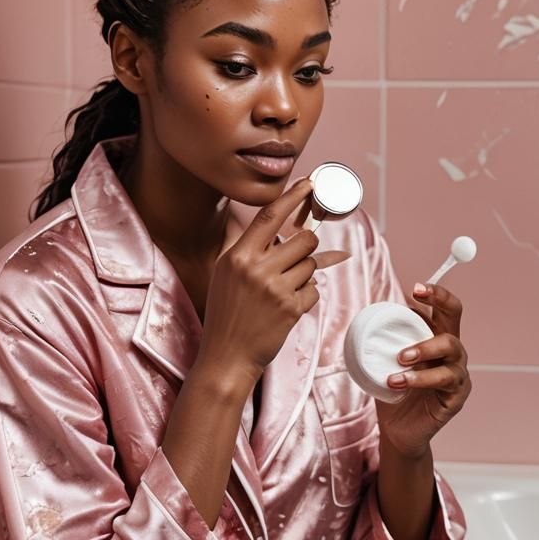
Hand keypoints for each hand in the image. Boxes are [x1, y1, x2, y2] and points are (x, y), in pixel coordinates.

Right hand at [199, 178, 349, 389]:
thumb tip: (271, 222)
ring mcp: (275, 289)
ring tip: (283, 290)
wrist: (227, 356)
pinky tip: (286, 308)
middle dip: (306, 247)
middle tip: (295, 260)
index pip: (269, 215)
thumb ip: (246, 247)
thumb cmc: (226, 313)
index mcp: (237, 256)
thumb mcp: (225, 273)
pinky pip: (314, 289)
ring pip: (311, 264)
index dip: (292, 196)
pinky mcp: (291, 309)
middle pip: (304, 240)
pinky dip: (306, 296)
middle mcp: (256, 269)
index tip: (309, 183)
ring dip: (304, 274)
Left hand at [375, 283, 470, 457]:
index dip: (436, 294)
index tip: (416, 288)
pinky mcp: (457, 396)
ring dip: (423, 349)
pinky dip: (420, 379)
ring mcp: (457, 373)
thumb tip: (366, 319)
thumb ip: (383, 341)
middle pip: (454, 319)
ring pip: (451, 348)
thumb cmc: (394, 392)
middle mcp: (452, 352)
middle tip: (410, 309)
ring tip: (399, 359)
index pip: (444, 309)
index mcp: (436, 339)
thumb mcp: (385, 361)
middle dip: (438, 304)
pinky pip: (444, 380)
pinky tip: (399, 382)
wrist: (397, 430)